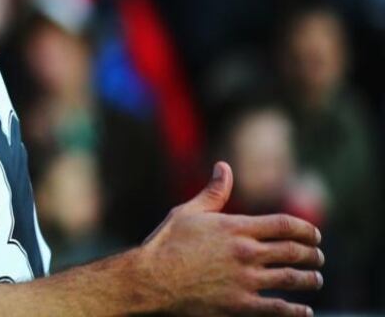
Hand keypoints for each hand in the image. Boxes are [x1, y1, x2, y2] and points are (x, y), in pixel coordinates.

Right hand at [138, 162, 322, 315]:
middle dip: (312, 254)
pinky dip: (295, 311)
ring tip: (315, 280)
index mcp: (236, 227)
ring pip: (291, 278)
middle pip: (294, 251)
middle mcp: (246, 252)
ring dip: (309, 279)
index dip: (306, 229)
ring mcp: (245, 280)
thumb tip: (224, 167)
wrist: (149, 278)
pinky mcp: (239, 305)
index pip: (285, 224)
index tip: (314, 235)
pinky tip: (303, 311)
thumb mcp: (187, 212)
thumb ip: (213, 192)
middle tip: (319, 257)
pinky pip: (278, 308)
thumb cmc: (165, 243)